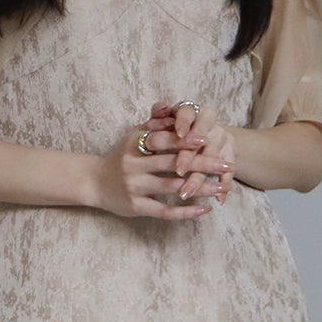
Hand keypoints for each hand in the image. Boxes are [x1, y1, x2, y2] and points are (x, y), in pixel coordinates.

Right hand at [94, 115, 233, 219]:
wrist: (94, 182)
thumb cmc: (121, 156)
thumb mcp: (134, 137)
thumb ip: (154, 125)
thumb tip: (175, 110)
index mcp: (135, 144)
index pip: (165, 140)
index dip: (187, 140)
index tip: (209, 139)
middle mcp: (133, 165)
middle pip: (173, 164)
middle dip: (203, 164)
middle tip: (227, 164)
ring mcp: (134, 187)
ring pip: (173, 188)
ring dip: (200, 188)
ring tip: (222, 188)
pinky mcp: (135, 206)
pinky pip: (165, 211)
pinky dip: (186, 212)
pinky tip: (204, 209)